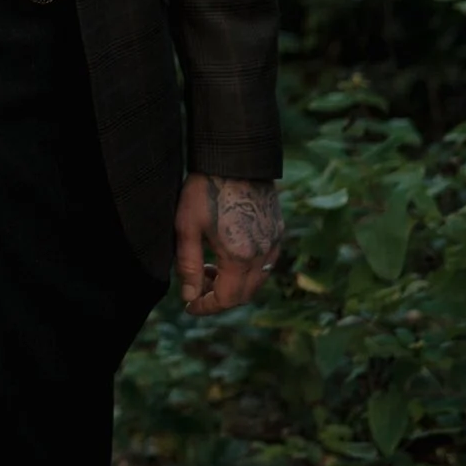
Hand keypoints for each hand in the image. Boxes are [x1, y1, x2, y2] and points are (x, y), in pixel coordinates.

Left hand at [173, 173, 281, 316]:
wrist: (234, 158)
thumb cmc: (204, 190)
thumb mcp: (187, 229)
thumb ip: (189, 267)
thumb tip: (189, 298)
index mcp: (240, 257)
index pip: (227, 299)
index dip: (206, 307)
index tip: (189, 306)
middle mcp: (263, 254)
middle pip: (244, 294)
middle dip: (219, 298)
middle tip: (196, 287)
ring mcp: (274, 242)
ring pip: (257, 280)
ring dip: (233, 284)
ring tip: (208, 268)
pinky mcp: (278, 231)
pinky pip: (265, 263)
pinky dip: (246, 270)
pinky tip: (227, 256)